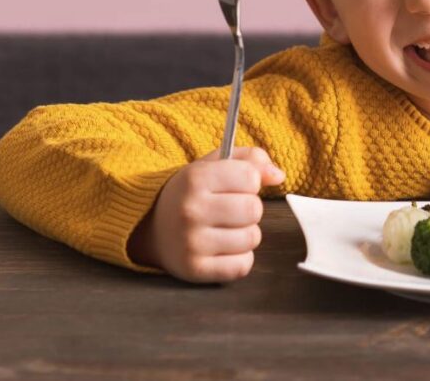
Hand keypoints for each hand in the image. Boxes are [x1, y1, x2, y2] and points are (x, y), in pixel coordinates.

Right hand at [127, 146, 285, 282]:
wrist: (150, 226)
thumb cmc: (192, 192)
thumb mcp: (214, 164)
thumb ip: (251, 159)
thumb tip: (279, 176)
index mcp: (195, 178)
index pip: (250, 177)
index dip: (250, 181)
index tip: (235, 186)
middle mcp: (191, 210)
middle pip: (254, 210)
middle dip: (250, 209)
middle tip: (231, 210)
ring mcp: (191, 242)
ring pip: (251, 238)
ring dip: (246, 234)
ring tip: (226, 229)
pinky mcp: (195, 270)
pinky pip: (242, 266)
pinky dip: (240, 259)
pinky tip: (223, 249)